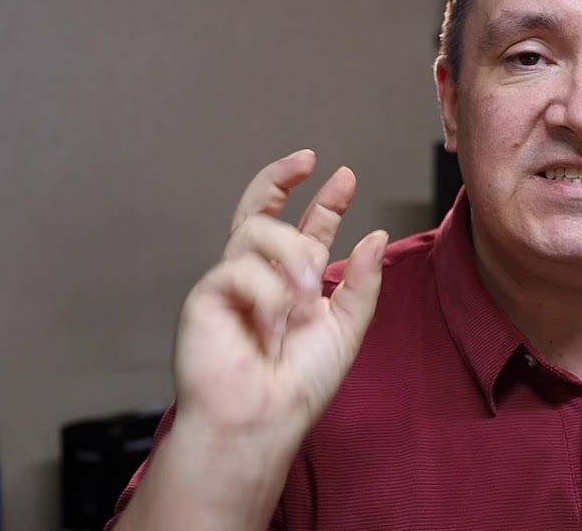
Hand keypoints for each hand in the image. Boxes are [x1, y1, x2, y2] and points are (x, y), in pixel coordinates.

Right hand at [173, 149, 387, 442]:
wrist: (264, 419)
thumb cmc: (300, 384)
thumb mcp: (347, 327)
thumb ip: (361, 282)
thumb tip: (375, 234)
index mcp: (293, 284)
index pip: (305, 231)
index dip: (324, 202)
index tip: (343, 176)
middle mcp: (259, 278)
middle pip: (261, 213)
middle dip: (281, 180)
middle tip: (308, 161)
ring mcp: (230, 285)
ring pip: (257, 230)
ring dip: (291, 252)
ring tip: (308, 290)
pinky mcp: (205, 297)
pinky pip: (239, 268)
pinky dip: (266, 290)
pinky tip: (274, 320)